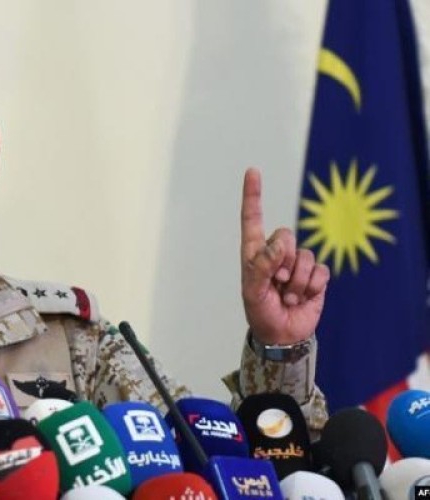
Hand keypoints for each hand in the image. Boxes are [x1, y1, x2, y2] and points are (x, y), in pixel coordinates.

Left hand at [240, 168, 329, 344]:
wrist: (282, 335)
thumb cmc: (260, 312)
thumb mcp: (253, 291)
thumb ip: (262, 265)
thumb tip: (279, 244)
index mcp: (254, 252)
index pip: (252, 219)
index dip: (253, 195)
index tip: (252, 171)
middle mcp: (276, 253)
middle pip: (286, 235)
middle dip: (282, 261)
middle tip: (276, 283)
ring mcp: (297, 263)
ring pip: (305, 256)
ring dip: (297, 281)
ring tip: (287, 296)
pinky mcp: (315, 276)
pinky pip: (320, 270)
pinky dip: (311, 287)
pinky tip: (303, 298)